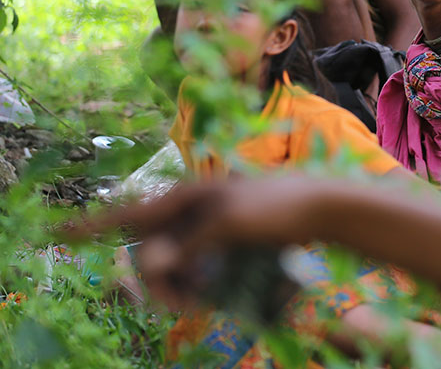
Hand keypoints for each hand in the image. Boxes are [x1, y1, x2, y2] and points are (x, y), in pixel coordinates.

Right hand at [68, 178, 313, 309]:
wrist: (321, 205)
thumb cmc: (277, 206)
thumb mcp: (229, 224)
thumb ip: (188, 244)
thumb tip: (154, 262)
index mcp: (185, 197)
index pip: (129, 214)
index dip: (89, 226)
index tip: (55, 233)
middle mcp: (189, 210)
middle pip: (150, 254)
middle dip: (158, 284)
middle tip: (185, 306)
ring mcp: (206, 227)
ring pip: (172, 266)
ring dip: (179, 289)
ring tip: (202, 305)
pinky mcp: (223, 242)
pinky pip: (195, 268)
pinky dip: (196, 286)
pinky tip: (210, 297)